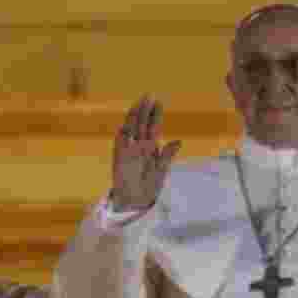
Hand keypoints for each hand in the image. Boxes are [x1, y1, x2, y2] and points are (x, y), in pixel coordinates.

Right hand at [112, 95, 180, 211]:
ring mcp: (129, 151)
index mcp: (151, 148)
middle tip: (148, 95)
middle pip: (142, 124)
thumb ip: (167, 156)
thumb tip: (178, 141)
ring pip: (131, 130)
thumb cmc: (149, 187)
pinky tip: (126, 125)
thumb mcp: (161, 171)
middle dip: (145, 110)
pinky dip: (122, 135)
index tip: (158, 102)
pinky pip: (120, 145)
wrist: (136, 202)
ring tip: (138, 104)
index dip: (155, 115)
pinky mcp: (119, 159)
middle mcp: (139, 147)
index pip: (153, 127)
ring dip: (134, 117)